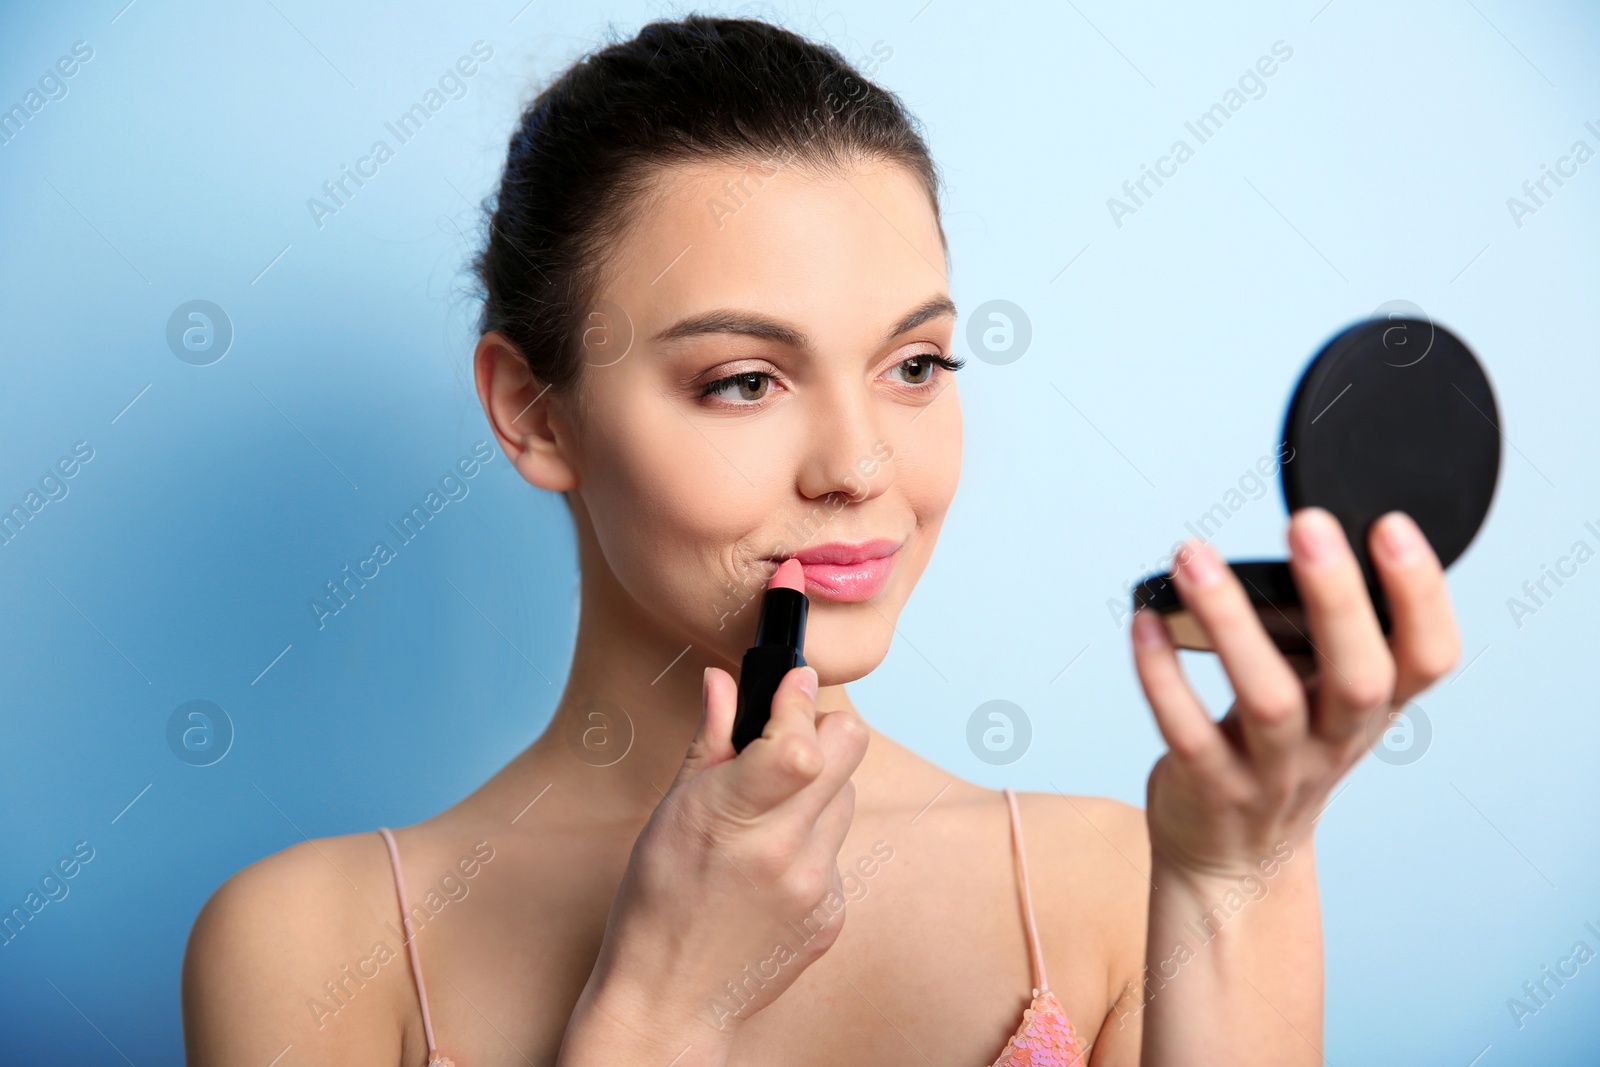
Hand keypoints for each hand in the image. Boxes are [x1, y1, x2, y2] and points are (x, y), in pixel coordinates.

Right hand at [560, 664, 868, 1064]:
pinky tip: (771, 862)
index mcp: (733, 822)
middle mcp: (786, 854)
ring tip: (768, 811)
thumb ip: (709, 741)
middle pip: (849, 751)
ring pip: (846, 796)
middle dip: (822, 728)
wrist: (671, 998)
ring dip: (816, 787)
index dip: (798, 699)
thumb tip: (724, 681)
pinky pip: (838, 848)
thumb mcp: (670, 812)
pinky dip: (812, 839)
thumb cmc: (657, 900)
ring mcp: (817, 888)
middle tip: (788, 736)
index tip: (792, 679)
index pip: (800, 742)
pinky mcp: (834, 913)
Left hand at [1131, 506, 1460, 881]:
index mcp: (1372, 710)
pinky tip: (1144, 620)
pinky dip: (1161, 674)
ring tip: (1192, 556)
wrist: (1235, 864)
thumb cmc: (1281, 755)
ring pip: (1268, 701)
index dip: (1422, 595)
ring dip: (1229, 622)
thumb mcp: (1326, 703)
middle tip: (1307, 524)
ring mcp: (1272, 772)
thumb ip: (1328, 638)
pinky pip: (1187, 731)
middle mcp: (1333, 743)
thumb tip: (1309, 540)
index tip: (1390, 525)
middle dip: (1338, 598)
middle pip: (1357, 677)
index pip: (1429, 658)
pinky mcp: (1209, 788)